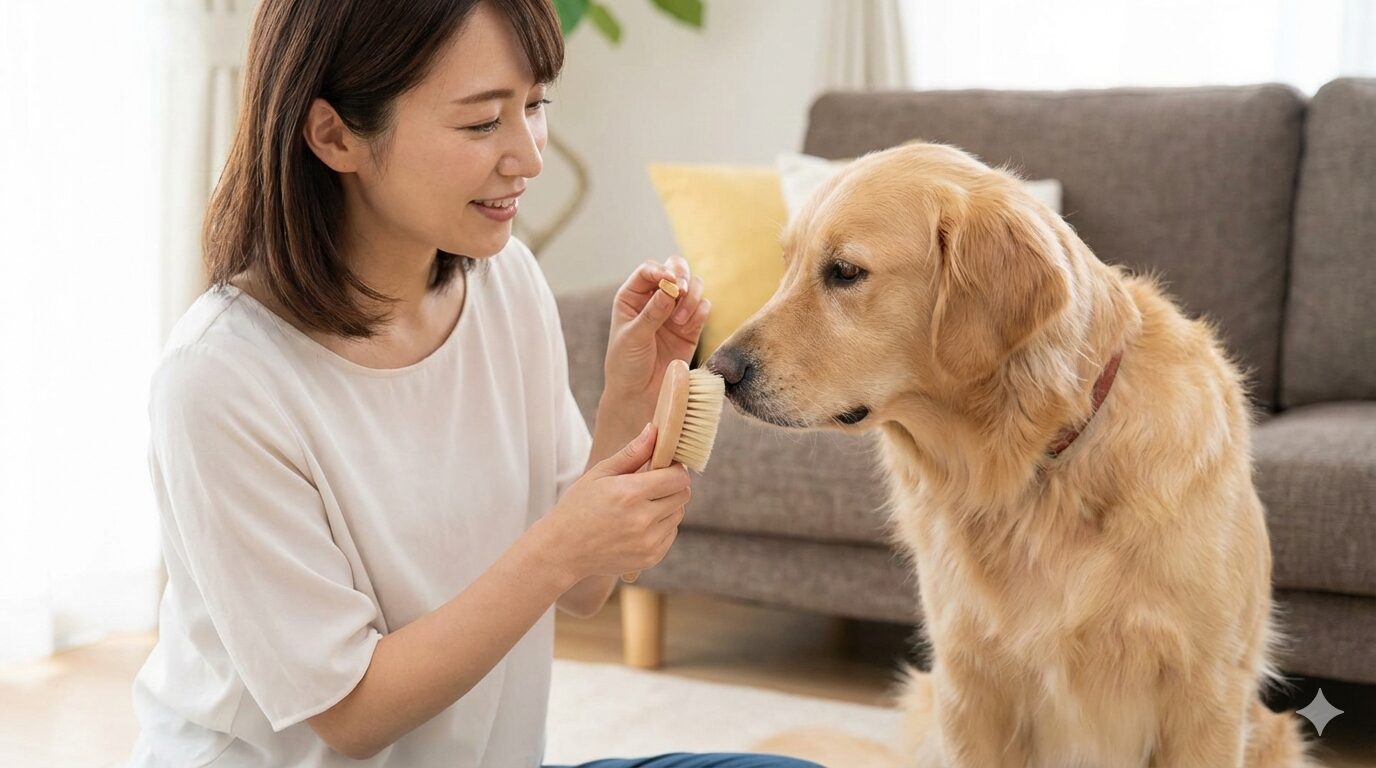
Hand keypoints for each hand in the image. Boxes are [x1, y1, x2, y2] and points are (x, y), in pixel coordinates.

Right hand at [540, 423, 691, 580]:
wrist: (562, 550)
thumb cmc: (578, 506)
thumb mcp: (600, 473)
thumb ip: (632, 453)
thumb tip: (655, 430)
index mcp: (630, 493)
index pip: (678, 476)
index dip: (674, 468)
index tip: (663, 467)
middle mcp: (642, 520)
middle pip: (683, 495)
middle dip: (671, 486)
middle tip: (651, 485)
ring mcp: (648, 542)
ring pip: (678, 514)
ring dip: (667, 506)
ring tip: (640, 505)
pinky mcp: (650, 558)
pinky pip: (670, 534)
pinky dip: (661, 526)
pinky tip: (638, 524)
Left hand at [604, 255, 709, 415]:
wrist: (640, 395)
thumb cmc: (626, 365)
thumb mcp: (633, 337)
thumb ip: (652, 313)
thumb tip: (669, 288)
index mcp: (633, 297)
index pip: (649, 271)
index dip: (660, 271)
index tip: (669, 282)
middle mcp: (655, 299)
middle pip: (675, 270)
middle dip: (682, 276)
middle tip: (682, 290)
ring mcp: (675, 312)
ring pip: (694, 286)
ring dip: (692, 297)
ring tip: (680, 320)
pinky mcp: (691, 327)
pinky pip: (704, 308)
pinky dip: (700, 312)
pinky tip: (687, 327)